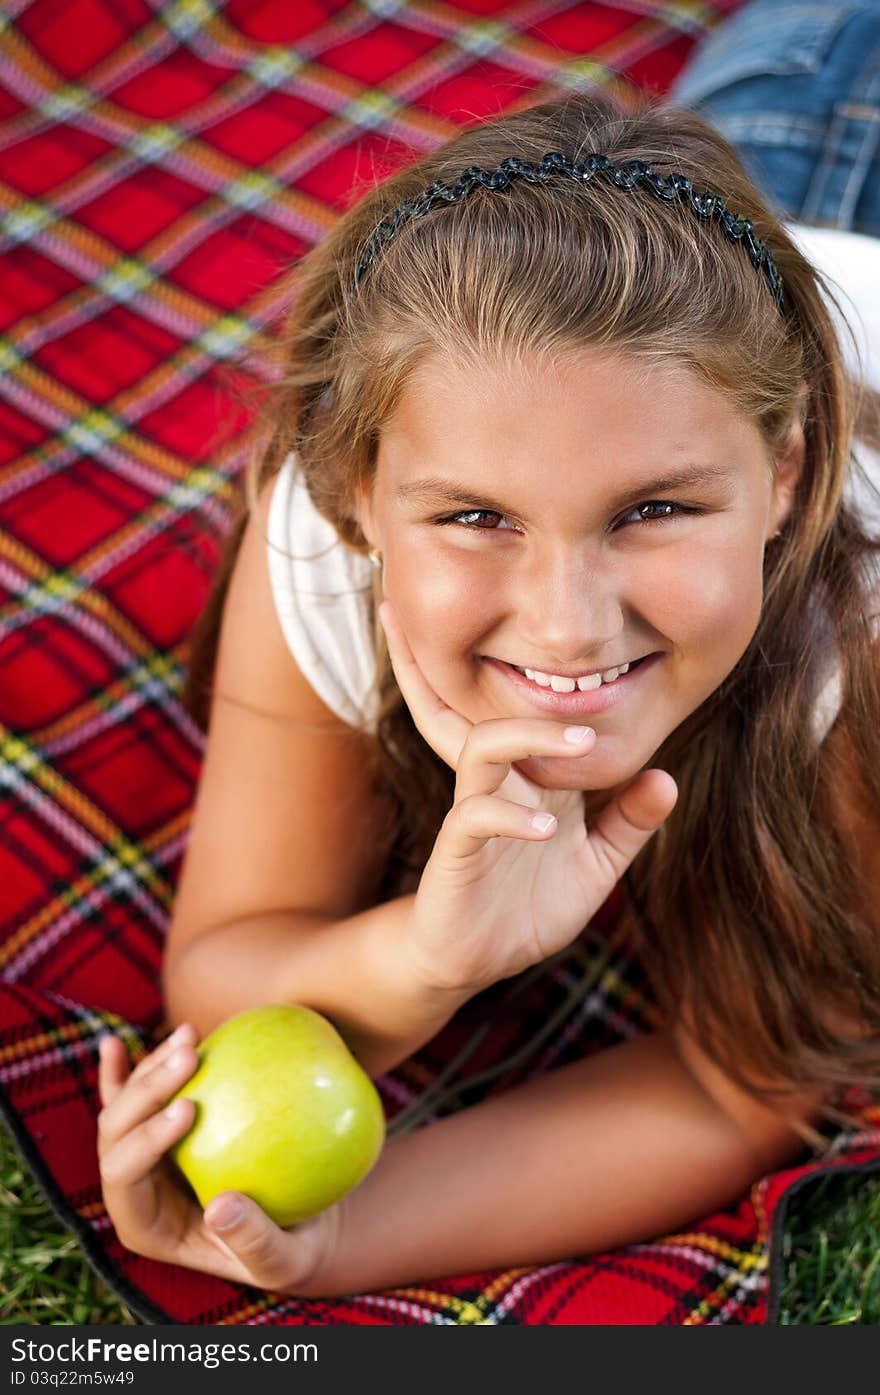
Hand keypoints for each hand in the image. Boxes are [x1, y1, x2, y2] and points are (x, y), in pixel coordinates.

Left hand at [96, 1023, 342, 1295]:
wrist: (292, 1223)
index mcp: (145, 1224)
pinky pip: (133, 1096)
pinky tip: (112, 1044)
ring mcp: (142, 1156)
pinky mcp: (159, 1130)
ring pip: (125, 1104)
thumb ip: (253, 1241)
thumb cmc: (288, 1248)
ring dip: (149, 1067)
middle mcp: (133, 1188)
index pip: (125, 1178)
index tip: (191, 1107)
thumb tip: (221, 1208)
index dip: (146, 1140)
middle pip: (116, 1132)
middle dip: (145, 1092)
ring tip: (189, 1034)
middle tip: (192, 1055)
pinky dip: (123, 1069)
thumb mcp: (283, 1258)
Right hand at [379, 599, 677, 993]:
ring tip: (581, 743)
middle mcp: (498, 781)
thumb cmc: (528, 907)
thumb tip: (668, 778)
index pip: (530, 712)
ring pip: (482, 747)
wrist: (474, 962)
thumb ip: (628, 824)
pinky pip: (475, 815)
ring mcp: (472, 811)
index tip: (594, 641)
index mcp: (528, 776)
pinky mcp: (455, 849)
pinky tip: (548, 829)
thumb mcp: (595, 866)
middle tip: (551, 647)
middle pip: (481, 705)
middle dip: (487, 665)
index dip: (547, 675)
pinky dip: (513, 817)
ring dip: (530, 737)